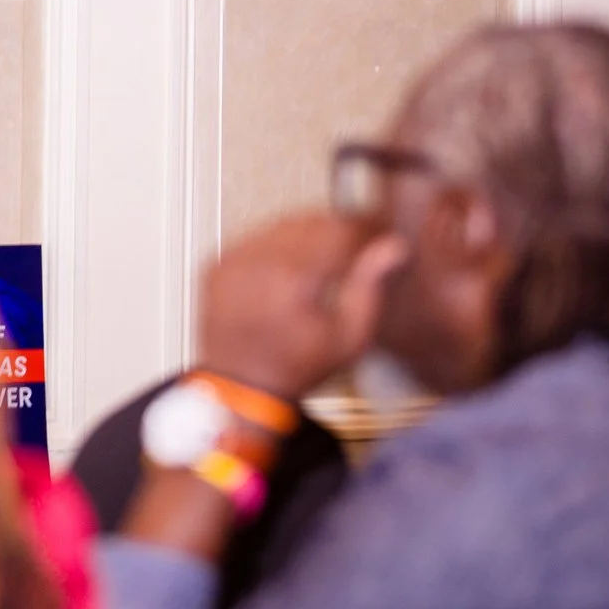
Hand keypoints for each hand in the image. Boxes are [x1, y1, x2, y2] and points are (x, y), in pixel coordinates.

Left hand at [196, 211, 407, 401]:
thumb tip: (391, 249)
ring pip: (281, 224)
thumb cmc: (297, 368)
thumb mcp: (350, 338)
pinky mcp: (217, 264)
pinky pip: (255, 237)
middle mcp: (257, 262)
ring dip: (309, 231)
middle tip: (360, 241)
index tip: (379, 232)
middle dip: (339, 227)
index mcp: (291, 278)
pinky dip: (279, 243)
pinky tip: (296, 263)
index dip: (364, 228)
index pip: (336, 231)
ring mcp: (233, 261)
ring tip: (330, 254)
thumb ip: (371, 287)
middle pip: (309, 221)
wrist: (242, 387)